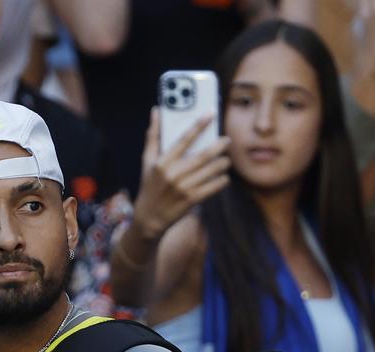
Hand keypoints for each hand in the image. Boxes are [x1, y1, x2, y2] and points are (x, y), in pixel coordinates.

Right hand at [130, 109, 230, 242]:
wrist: (149, 218)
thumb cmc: (149, 186)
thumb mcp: (147, 161)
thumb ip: (153, 136)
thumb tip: (156, 111)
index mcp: (162, 162)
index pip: (184, 139)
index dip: (199, 125)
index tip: (211, 113)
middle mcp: (173, 174)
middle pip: (202, 156)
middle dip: (219, 146)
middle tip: (227, 140)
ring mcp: (183, 188)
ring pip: (211, 171)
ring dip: (222, 164)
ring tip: (226, 160)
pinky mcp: (191, 200)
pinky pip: (213, 187)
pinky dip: (221, 181)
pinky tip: (223, 177)